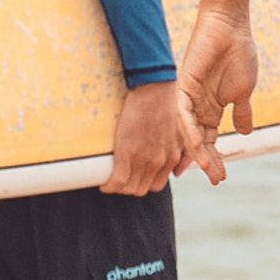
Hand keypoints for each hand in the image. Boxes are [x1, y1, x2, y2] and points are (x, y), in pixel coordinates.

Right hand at [101, 80, 197, 195]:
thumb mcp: (177, 129)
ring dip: (118, 187)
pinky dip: (109, 186)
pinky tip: (103, 183)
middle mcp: (160, 162)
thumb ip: (175, 146)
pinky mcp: (127, 153)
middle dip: (129, 187)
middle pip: (142, 189)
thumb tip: (169, 159)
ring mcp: (144, 159)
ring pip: (129, 188)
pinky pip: (117, 181)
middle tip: (118, 178)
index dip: (142, 184)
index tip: (132, 179)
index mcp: (171, 157)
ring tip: (109, 179)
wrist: (154, 90)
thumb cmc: (163, 104)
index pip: (156, 185)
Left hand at [177, 7, 258, 183]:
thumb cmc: (238, 54)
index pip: (210, 141)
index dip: (214, 159)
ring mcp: (190, 97)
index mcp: (212, 109)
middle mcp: (198, 107)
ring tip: (206, 168)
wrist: (231, 26)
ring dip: (197, 150)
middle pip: (198, 141)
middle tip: (216, 179)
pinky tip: (195, 143)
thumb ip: (242, 112)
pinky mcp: (184, 85)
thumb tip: (246, 133)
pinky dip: (188, 127)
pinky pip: (183, 111)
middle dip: (207, 161)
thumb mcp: (243, 91)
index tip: (221, 177)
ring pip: (188, 131)